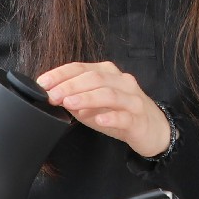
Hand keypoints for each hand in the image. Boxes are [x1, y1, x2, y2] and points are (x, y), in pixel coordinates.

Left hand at [37, 60, 171, 156]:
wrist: (154, 130)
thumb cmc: (121, 115)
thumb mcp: (95, 105)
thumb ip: (76, 99)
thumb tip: (53, 96)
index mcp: (108, 74)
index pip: (81, 68)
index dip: (61, 74)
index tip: (43, 83)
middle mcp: (122, 82)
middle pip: (94, 78)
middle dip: (70, 86)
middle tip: (52, 95)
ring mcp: (132, 100)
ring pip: (109, 94)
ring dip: (87, 98)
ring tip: (69, 104)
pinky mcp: (139, 119)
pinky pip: (125, 116)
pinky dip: (111, 117)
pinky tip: (99, 120)